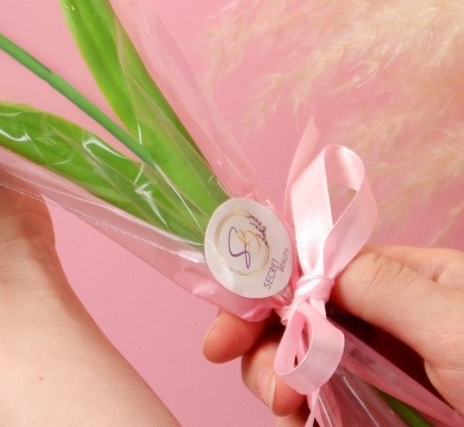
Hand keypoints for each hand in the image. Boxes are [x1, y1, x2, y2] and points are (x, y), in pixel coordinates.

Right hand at [203, 245, 463, 421]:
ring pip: (307, 361)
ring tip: (285, 408)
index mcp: (419, 279)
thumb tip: (309, 258)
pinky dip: (302, 412)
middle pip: (304, 312)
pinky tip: (299, 421)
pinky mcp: (385, 417)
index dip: (269, 282)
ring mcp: (391, 373)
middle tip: (250, 374)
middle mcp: (397, 320)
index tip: (227, 316)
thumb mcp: (457, 326)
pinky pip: (326, 407)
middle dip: (267, 338)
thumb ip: (380, 285)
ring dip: (278, 379)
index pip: (325, 262)